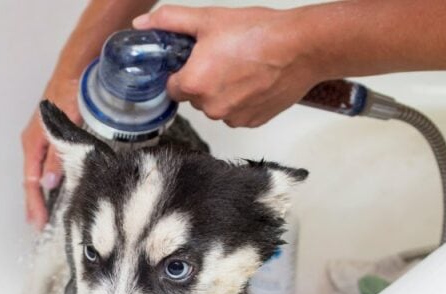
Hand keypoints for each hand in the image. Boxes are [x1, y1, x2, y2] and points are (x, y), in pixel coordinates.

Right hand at [21, 77, 80, 229]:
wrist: (77, 68)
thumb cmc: (68, 90)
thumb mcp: (63, 124)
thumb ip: (56, 154)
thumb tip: (48, 183)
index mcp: (33, 142)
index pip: (30, 181)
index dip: (35, 204)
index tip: (38, 224)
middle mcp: (36, 143)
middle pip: (32, 181)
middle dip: (35, 205)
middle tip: (40, 228)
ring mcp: (44, 141)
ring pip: (40, 175)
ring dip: (43, 196)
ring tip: (47, 216)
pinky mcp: (54, 138)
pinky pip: (49, 166)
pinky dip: (51, 181)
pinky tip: (59, 190)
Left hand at [134, 5, 320, 127]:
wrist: (301, 47)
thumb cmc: (258, 33)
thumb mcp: (208, 19)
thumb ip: (170, 21)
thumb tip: (143, 25)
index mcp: (193, 84)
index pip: (171, 87)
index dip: (181, 72)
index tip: (194, 60)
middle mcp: (210, 108)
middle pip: (194, 98)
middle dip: (202, 81)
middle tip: (222, 58)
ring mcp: (232, 118)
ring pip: (215, 107)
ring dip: (222, 92)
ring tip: (241, 67)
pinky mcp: (252, 122)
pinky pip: (236, 114)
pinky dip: (241, 101)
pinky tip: (253, 81)